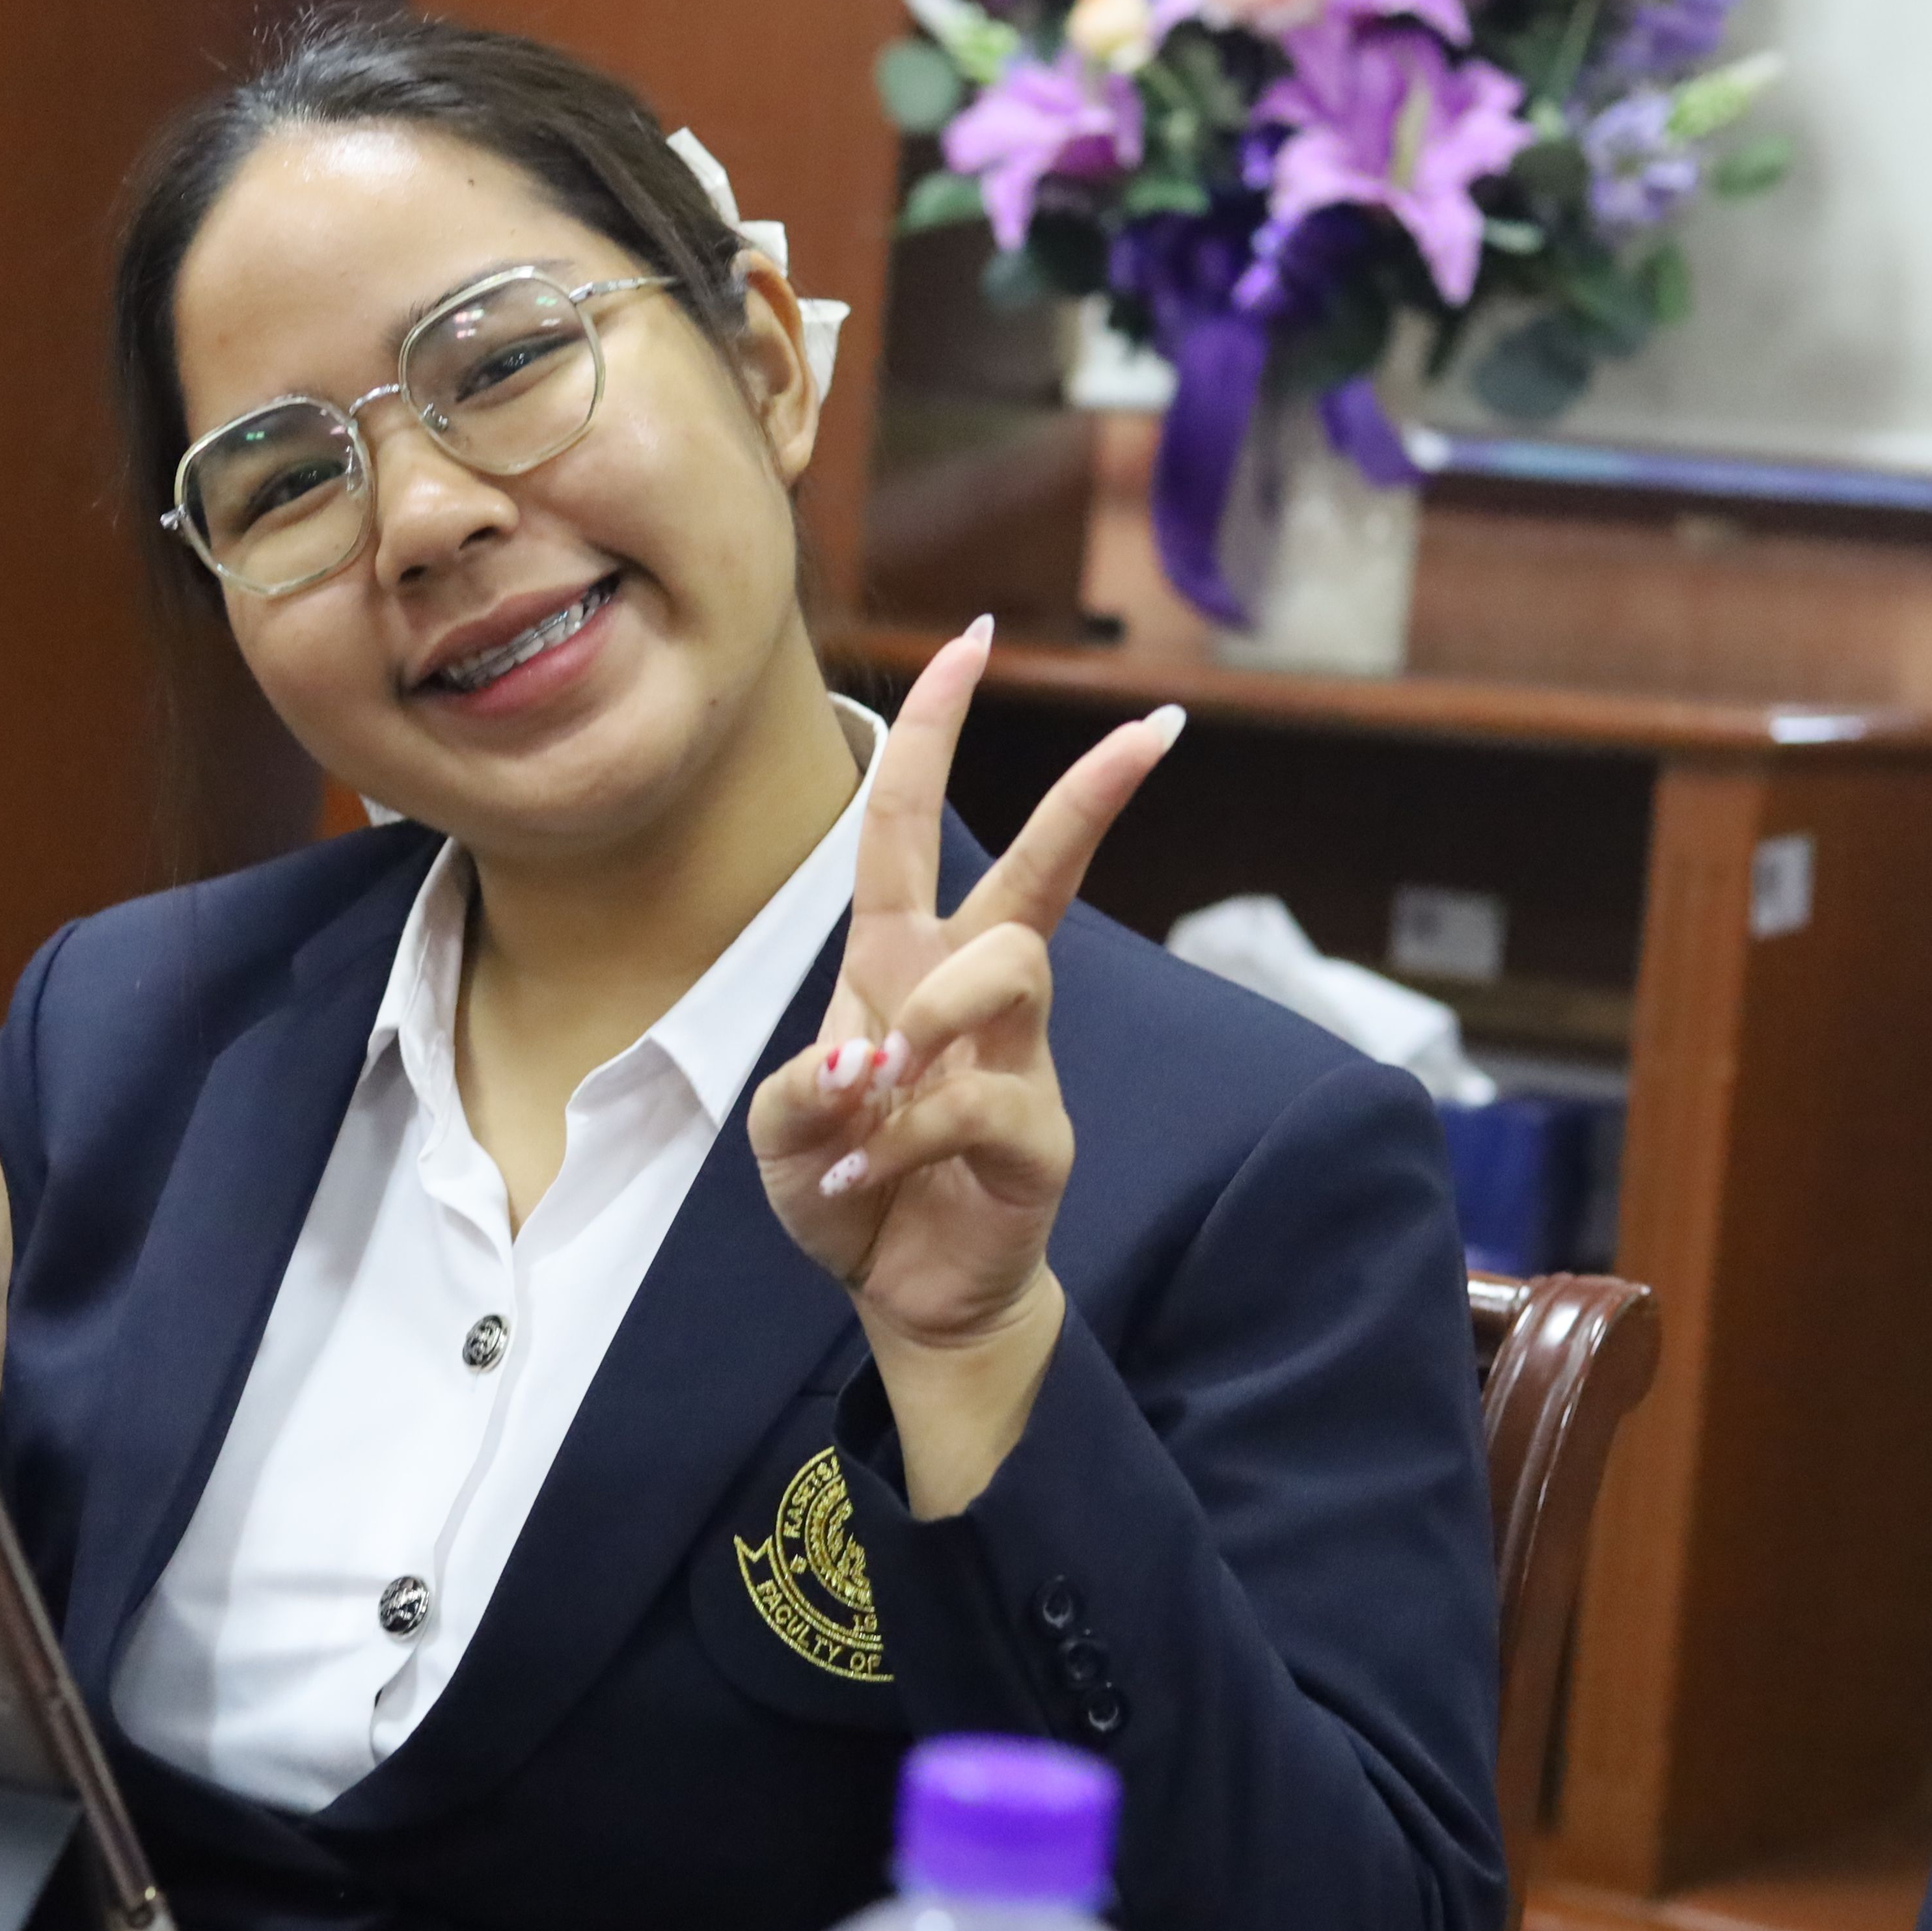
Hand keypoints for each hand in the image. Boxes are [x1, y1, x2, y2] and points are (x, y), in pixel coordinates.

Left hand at [747, 621, 1177, 1516]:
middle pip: (1034, 870)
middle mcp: (969, 993)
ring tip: (876, 1085)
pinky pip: (982, 1102)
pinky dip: (908, 1135)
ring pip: (1011, 969)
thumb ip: (792, 1096)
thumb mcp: (779, 1139)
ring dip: (934, 1013)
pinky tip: (868, 1173)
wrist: (900, 1293)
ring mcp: (1016, 1059)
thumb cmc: (847, 1187)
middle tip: (1152, 731)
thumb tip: (849, 1068)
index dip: (938, 728)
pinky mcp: (1037, 1137)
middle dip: (1087, 795)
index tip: (978, 637)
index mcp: (898, 960)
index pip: (910, 819)